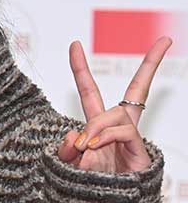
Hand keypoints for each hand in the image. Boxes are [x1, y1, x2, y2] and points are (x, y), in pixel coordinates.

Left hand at [57, 36, 171, 172]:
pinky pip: (123, 132)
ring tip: (84, 146)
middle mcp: (117, 128)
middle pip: (136, 91)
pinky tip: (93, 146)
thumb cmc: (89, 186)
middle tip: (164, 42)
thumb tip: (73, 134)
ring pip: (115, 114)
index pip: (90, 92)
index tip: (75, 45)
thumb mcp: (69, 164)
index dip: (81, 68)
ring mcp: (130, 138)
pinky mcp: (139, 152)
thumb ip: (66, 149)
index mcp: (97, 126)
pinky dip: (105, 136)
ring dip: (96, 126)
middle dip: (150, 66)